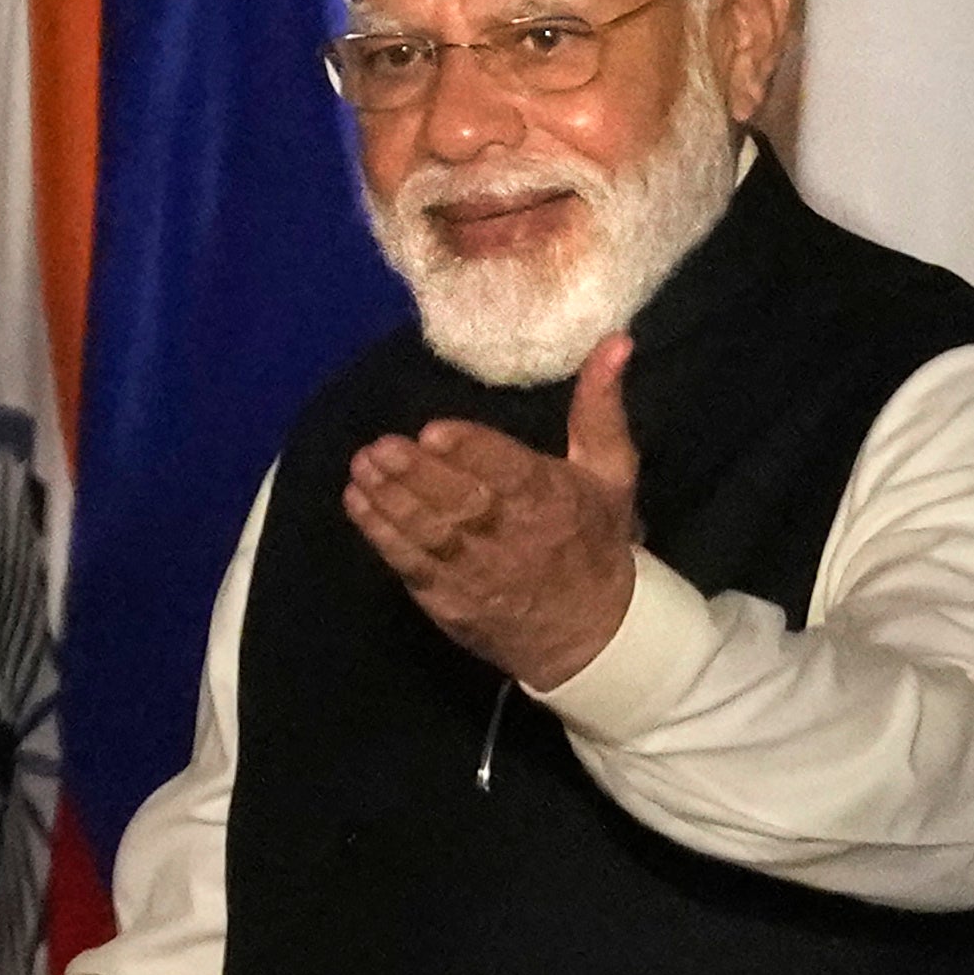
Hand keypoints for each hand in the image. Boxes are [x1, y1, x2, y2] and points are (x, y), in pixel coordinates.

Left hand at [343, 331, 641, 687]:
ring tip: (361, 467)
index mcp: (552, 500)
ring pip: (428, 533)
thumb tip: (615, 341)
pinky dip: (381, 536)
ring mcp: (475, 571)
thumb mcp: (611, 471)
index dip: (472, 453)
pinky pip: (409, 564)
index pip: (510, 473)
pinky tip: (358, 504)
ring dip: (389, 501)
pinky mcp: (447, 598)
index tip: (435, 432)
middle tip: (381, 447)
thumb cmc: (594, 538)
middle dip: (416, 475)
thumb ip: (600, 407)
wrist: (589, 633)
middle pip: (460, 503)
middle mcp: (511, 535)